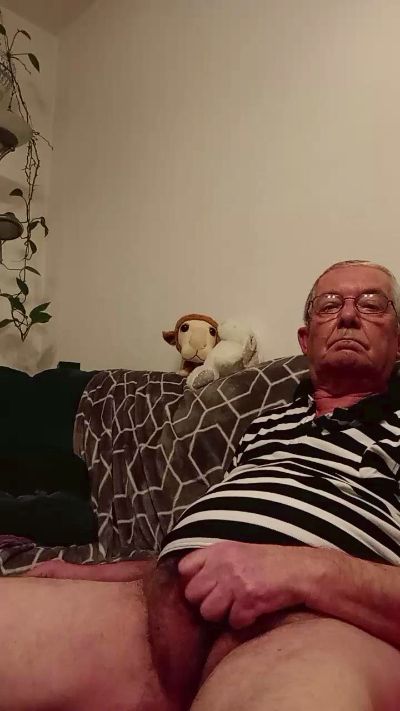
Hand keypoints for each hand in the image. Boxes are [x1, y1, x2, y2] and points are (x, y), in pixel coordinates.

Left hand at [178, 541, 313, 628]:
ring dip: (222, 615)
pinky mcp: (248, 600)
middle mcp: (223, 564)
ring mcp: (235, 582)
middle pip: (192, 594)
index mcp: (218, 550)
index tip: (204, 587)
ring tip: (236, 608)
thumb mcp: (237, 551)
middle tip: (221, 602)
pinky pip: (233, 622)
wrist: (298, 570)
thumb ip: (214, 561)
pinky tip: (252, 612)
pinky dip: (242, 621)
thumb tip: (191, 580)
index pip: (185, 567)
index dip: (191, 581)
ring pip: (208, 612)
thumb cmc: (268, 563)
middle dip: (205, 602)